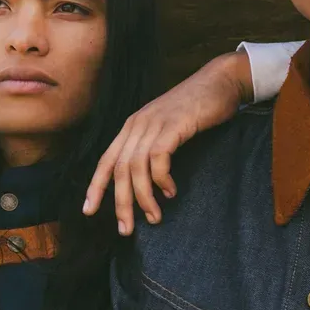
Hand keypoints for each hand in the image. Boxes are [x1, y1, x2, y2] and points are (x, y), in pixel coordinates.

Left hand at [84, 50, 253, 234]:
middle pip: (118, 169)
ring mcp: (154, 123)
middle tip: (126, 228)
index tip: (88, 211)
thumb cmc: (196, 109)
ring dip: (143, 197)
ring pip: (135, 167)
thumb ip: (153, 148)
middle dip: (120, 203)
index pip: (105, 160)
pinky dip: (161, 179)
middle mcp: (137, 125)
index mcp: (132, 127)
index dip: (95, 187)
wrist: (221, 81)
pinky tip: (171, 191)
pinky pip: (158, 158)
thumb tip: (148, 181)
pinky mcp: (173, 125)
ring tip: (154, 217)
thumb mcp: (166, 128)